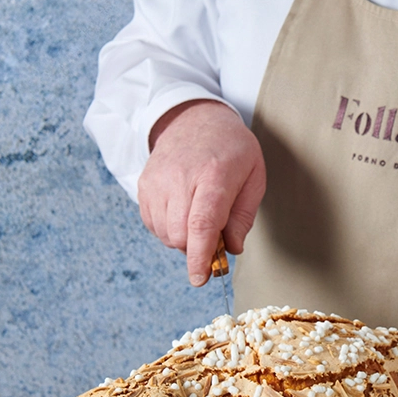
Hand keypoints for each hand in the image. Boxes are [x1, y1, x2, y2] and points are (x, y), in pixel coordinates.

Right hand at [138, 100, 265, 284]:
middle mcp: (180, 177)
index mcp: (214, 174)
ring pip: (165, 234)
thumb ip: (244, 215)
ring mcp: (157, 181)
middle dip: (197, 248)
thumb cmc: (230, 148)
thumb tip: (232, 248)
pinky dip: (169, 229)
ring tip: (199, 216)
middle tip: (216, 238)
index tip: (200, 278)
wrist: (194, 118)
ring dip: (183, 239)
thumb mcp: (254, 175)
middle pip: (180, 234)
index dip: (200, 255)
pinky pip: (153, 224)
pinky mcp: (143, 185)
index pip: (202, 223)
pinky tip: (183, 211)